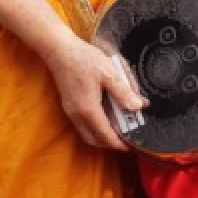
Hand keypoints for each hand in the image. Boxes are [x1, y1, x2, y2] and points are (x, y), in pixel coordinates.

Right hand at [45, 36, 142, 150]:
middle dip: (109, 143)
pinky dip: (94, 126)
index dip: (118, 144)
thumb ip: (123, 92)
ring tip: (117, 129)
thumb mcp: (109, 73)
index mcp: (88, 109)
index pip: (105, 135)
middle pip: (94, 140)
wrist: (59, 50)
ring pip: (86, 133)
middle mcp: (77, 114)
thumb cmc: (83, 59)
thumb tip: (138, 107)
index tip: (130, 146)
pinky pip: (82, 124)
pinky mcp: (68, 106)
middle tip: (125, 140)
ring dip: (101, 135)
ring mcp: (70, 111)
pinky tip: (105, 116)